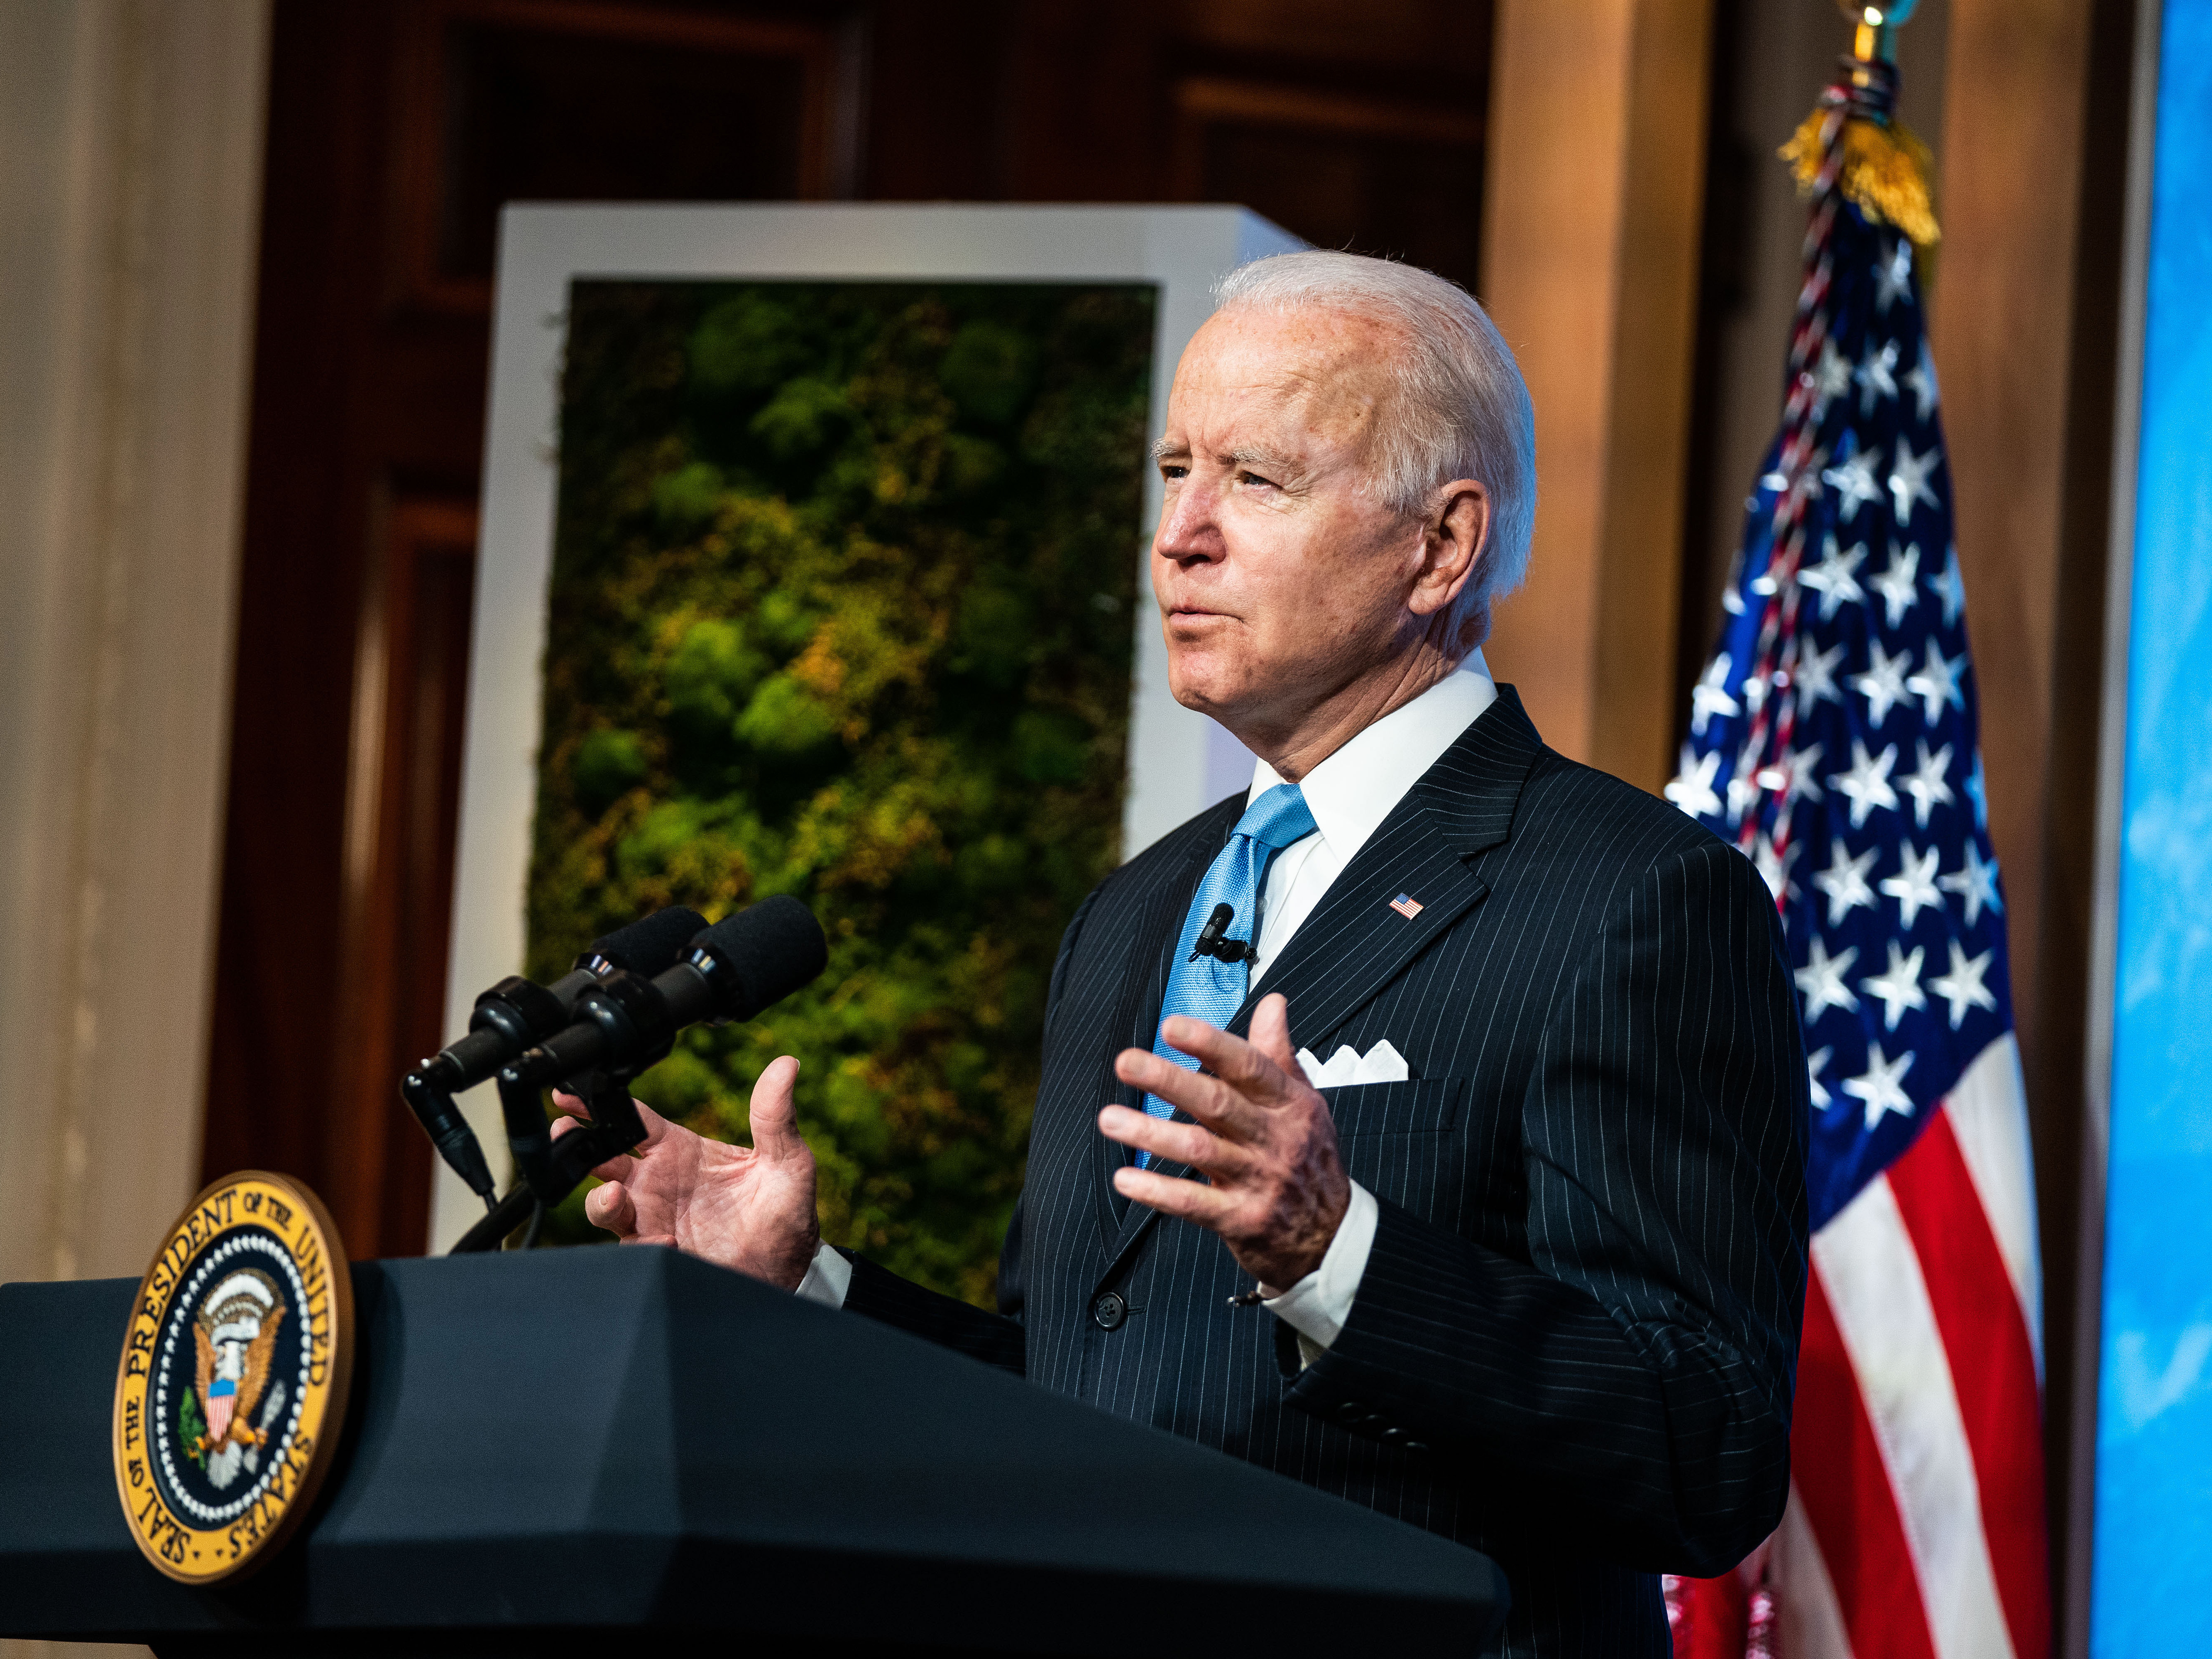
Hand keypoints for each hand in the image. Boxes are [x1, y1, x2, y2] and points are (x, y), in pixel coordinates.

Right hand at [550, 1055, 819, 1290]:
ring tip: (614, 1196)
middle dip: (576, 1144)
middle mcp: (657, 1183)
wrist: (789, 1271)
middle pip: (601, 1158)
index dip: (600, 1104)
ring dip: (601, 1199)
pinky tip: (668, 1241)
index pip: (631, 1119)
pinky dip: (644, 1242)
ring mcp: (652, 1219)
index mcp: (679, 1150)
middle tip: (567, 1134)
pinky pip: (634, 1247)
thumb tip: (786, 1064)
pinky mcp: (658, 1253)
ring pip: (604, 1205)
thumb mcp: (787, 1160)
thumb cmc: (785, 1211)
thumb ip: (775, 1116)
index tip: (572, 1095)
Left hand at [1098, 994, 1349, 1291]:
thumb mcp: (1306, 1103)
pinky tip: (1126, 1178)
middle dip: (1168, 1080)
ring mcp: (1258, 1180)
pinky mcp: (1241, 1218)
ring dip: (1150, 1133)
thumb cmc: (1310, 1160)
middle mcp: (1274, 1139)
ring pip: (1199, 1149)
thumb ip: (1280, 1053)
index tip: (1171, 1026)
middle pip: (1218, 1103)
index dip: (1210, 1044)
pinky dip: (1157, 1190)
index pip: (1249, 1066)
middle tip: (1126, 1062)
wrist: (1332, 1237)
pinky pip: (1193, 1202)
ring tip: (1110, 1119)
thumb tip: (1273, 1004)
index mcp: (1289, 1104)